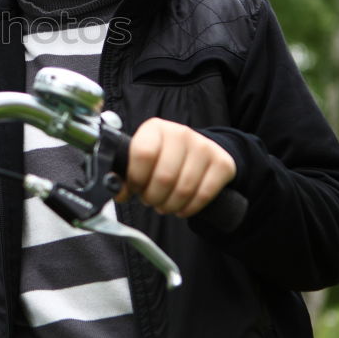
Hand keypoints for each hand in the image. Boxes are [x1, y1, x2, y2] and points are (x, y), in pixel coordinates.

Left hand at [115, 117, 235, 217]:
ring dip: (170, 206)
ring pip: (184, 189)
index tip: (135, 188)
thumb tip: (116, 191)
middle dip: (153, 198)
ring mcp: (204, 147)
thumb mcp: (140, 159)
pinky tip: (181, 208)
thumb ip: (123, 174)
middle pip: (164, 177)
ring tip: (164, 205)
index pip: (143, 154)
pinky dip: (189, 209)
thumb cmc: (161, 158)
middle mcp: (181, 133)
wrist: (197, 152)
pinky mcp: (222, 163)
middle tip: (150, 201)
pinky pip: (204, 195)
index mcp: (155, 128)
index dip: (136, 179)